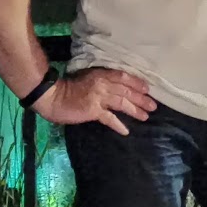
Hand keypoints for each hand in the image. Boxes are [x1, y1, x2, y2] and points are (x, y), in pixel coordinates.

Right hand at [32, 67, 158, 133]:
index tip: (148, 89)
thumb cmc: (68, 87)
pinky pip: (109, 118)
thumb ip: (102, 81)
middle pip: (126, 91)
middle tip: (153, 106)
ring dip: (135, 110)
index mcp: (101, 75)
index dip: (137, 83)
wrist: (52, 96)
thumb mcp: (88, 77)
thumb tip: (116, 87)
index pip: (124, 77)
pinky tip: (126, 131)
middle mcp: (103, 84)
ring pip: (122, 103)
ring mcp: (98, 97)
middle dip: (141, 98)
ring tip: (146, 117)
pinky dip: (118, 125)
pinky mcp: (93, 110)